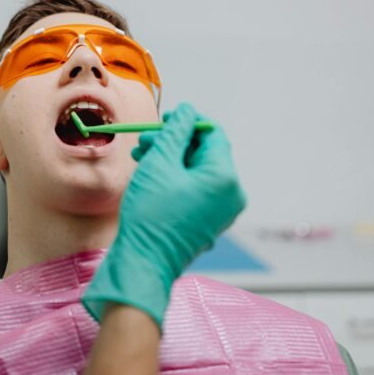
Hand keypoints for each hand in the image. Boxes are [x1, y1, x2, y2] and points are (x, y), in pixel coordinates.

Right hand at [82, 103, 245, 328]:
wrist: (144, 263)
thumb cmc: (151, 214)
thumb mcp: (160, 163)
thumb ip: (176, 132)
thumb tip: (187, 111)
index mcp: (225, 177)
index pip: (212, 134)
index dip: (187, 122)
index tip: (163, 120)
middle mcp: (231, 194)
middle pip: (204, 152)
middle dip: (173, 142)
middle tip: (144, 142)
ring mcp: (222, 211)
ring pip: (197, 171)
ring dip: (170, 159)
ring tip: (141, 159)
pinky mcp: (209, 222)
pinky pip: (196, 190)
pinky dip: (175, 179)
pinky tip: (151, 178)